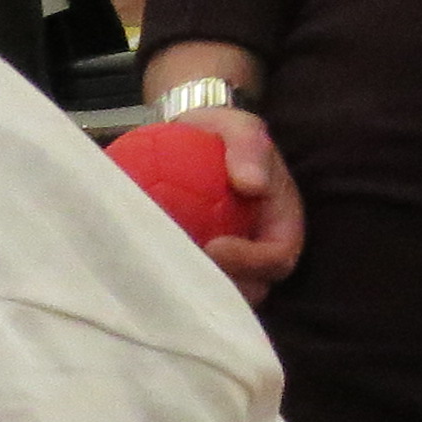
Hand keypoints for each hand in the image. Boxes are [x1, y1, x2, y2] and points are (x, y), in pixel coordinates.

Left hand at [173, 108, 304, 302]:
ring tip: (160, 274)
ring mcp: (231, 267)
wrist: (187, 145)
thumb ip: (249, 147)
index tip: (215, 246)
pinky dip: (169, 279)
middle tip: (183, 268)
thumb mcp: (238, 127)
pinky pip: (188, 282)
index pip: (278, 257)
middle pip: (251, 289)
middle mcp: (260, 256)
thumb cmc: (219, 138)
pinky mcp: (199, 269)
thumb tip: (252, 182)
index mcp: (281, 226)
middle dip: (220, 287)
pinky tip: (140, 266)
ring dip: (192, 289)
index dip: (252, 261)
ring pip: (218, 294)